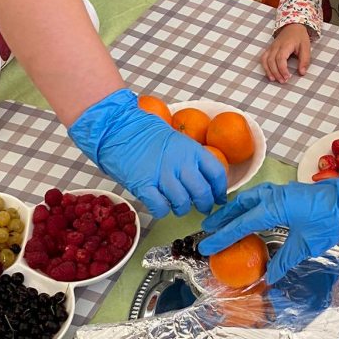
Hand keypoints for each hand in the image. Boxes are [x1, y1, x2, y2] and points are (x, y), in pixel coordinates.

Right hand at [68, 89, 226, 218]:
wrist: (118, 127)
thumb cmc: (146, 135)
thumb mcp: (176, 140)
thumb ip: (191, 158)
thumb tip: (205, 181)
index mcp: (191, 150)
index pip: (216, 173)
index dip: (220, 191)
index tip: (219, 199)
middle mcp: (180, 162)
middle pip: (202, 192)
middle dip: (205, 205)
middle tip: (202, 209)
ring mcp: (162, 174)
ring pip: (183, 203)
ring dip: (182, 210)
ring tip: (177, 207)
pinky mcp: (143, 185)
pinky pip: (160, 208)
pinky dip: (162, 211)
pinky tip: (159, 206)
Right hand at [198, 176, 338, 283]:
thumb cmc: (329, 221)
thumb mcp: (306, 245)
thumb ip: (284, 260)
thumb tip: (268, 277)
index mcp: (274, 208)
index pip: (241, 224)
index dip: (222, 236)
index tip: (206, 245)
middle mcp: (272, 196)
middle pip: (239, 207)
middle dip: (222, 219)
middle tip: (206, 230)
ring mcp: (279, 191)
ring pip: (249, 198)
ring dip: (234, 209)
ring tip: (221, 220)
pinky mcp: (286, 192)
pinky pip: (259, 196)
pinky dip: (247, 204)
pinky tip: (247, 212)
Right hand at [262, 24, 310, 82]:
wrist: (293, 26)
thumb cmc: (300, 37)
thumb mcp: (306, 47)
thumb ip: (304, 60)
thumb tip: (302, 72)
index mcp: (285, 45)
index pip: (280, 58)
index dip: (282, 69)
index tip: (287, 77)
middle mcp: (276, 46)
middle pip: (271, 61)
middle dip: (276, 73)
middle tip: (283, 81)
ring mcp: (271, 47)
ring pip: (265, 60)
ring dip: (268, 71)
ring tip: (274, 79)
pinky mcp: (269, 49)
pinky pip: (263, 58)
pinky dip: (264, 67)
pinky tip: (269, 74)